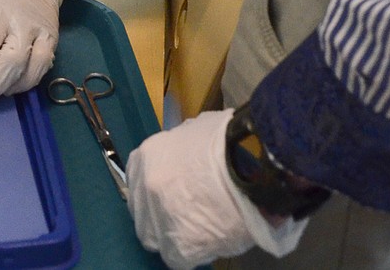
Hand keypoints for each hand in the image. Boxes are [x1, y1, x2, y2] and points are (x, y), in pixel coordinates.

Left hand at [127, 109, 306, 268]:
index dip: (155, 190)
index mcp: (147, 157)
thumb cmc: (228, 143)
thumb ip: (181, 147)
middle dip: (159, 215)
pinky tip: (207, 240)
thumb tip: (187, 154)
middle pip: (142, 212)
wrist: (250, 168)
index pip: (138, 181)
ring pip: (156, 237)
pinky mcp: (178, 247)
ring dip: (172, 234)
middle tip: (185, 214)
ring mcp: (158, 218)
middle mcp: (145, 188)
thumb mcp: (196, 131)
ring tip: (198, 229)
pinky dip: (191, 252)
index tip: (171, 194)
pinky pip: (177, 257)